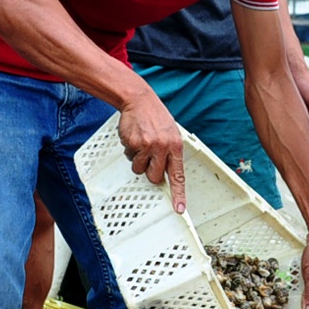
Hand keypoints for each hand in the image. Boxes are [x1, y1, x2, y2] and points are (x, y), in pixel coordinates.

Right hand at [118, 88, 184, 211]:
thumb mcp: (171, 134)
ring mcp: (147, 146)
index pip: (178, 175)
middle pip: (154, 177)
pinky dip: (130, 149)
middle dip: (150, 172)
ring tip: (142, 143)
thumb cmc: (156, 118)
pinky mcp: (133, 143)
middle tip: (149, 157)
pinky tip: (135, 136)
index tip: (179, 208)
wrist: (140, 100)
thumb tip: (165, 173)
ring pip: (139, 168)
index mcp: (176, 146)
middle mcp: (163, 147)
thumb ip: (170, 152)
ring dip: (138, 159)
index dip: (178, 194)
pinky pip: (129, 156)